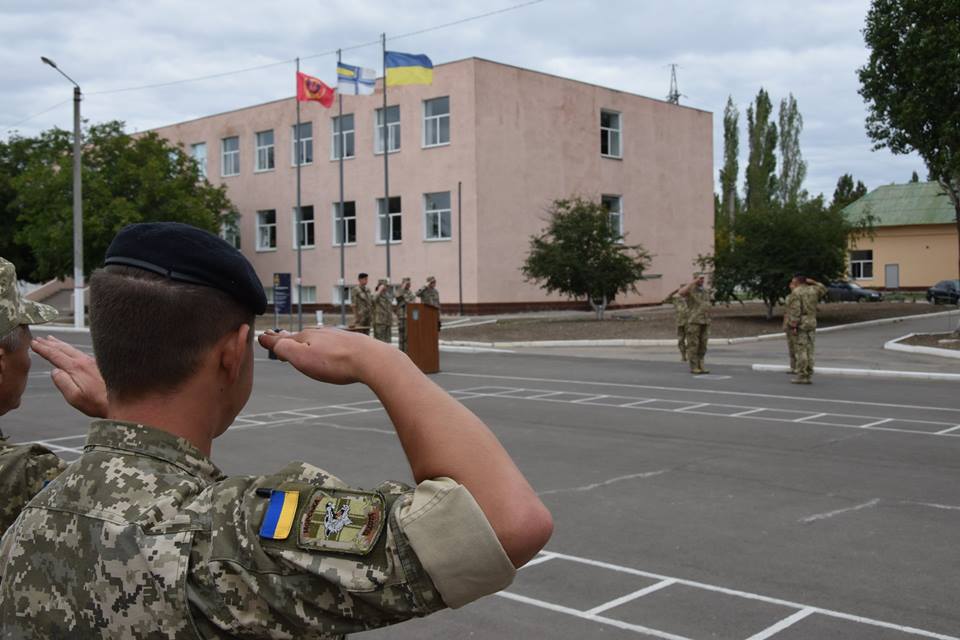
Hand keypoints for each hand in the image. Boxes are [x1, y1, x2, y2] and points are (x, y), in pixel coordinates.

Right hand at [31, 336, 107, 417]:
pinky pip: (80, 352)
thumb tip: (54, 371)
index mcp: (76, 368)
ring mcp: (93, 361)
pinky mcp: (99, 364)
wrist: (125, 399)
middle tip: (38, 339)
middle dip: (49, 343)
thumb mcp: (75, 397)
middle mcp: (85, 361)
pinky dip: (71, 348)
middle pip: (63, 348)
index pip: (55, 355)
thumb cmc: (98, 402)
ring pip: (73, 349)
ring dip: (60, 344)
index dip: (43, 349)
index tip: (33, 344)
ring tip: (51, 339)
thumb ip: (63, 383)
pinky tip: (71, 350)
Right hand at [258, 327, 394, 384]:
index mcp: (307, 337)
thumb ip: (284, 348)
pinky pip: (333, 343)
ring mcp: (337, 337)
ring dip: (307, 340)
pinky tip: (329, 348)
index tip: (262, 336)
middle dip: (289, 338)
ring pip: (318, 338)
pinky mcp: (352, 344)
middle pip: (300, 336)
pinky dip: (324, 345)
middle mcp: (321, 333)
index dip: (272, 339)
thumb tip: (267, 338)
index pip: (284, 338)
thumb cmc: (336, 362)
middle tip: (279, 336)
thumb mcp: (302, 357)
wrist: (372, 359)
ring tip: (301, 342)